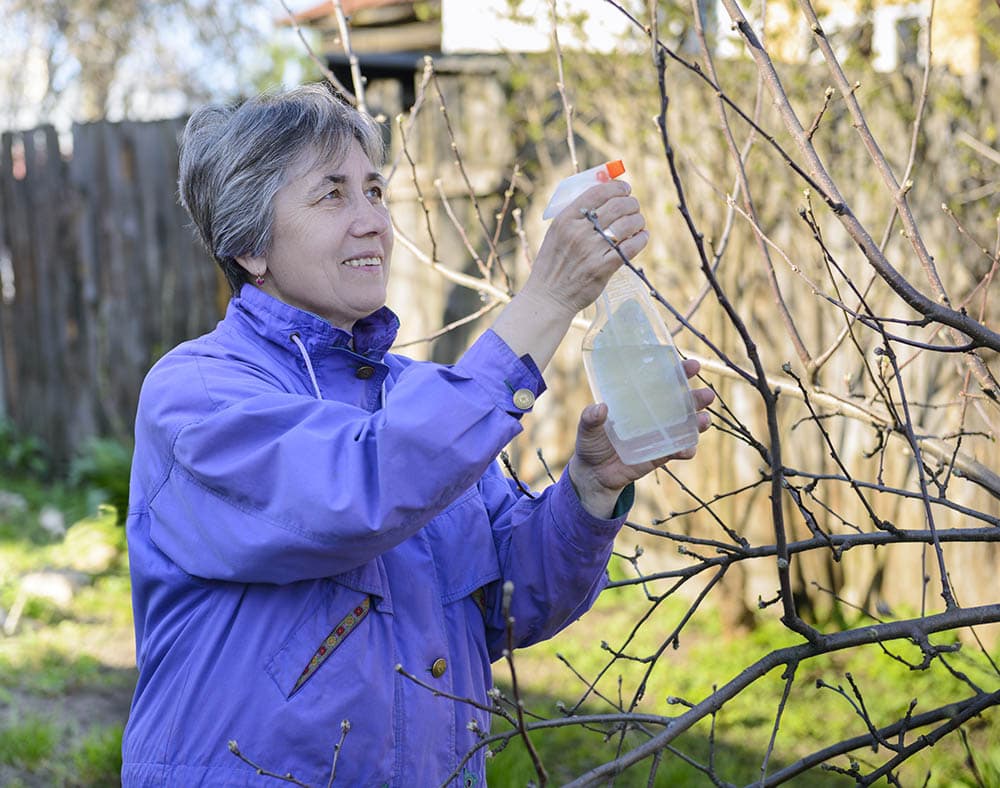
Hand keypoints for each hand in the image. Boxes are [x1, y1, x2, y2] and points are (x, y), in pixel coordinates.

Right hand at [522, 180, 649, 318]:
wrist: (548, 297)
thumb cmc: (554, 264)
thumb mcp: (556, 234)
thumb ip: (576, 216)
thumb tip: (604, 195)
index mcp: (565, 219)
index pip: (597, 192)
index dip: (617, 187)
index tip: (625, 189)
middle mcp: (578, 232)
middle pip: (617, 206)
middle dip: (631, 203)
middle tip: (634, 207)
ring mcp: (591, 250)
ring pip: (627, 224)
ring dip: (638, 220)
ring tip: (638, 223)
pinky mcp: (603, 268)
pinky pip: (631, 247)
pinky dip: (641, 239)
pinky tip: (641, 237)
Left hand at [568, 359, 714, 517]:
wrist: (595, 473)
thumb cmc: (592, 443)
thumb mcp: (587, 428)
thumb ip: (590, 418)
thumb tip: (600, 407)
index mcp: (640, 400)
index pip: (663, 380)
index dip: (680, 371)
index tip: (693, 365)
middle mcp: (655, 414)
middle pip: (683, 401)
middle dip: (698, 397)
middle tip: (707, 395)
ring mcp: (661, 435)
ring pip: (688, 425)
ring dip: (699, 422)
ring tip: (703, 420)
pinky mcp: (661, 455)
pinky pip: (679, 450)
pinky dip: (686, 449)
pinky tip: (686, 449)